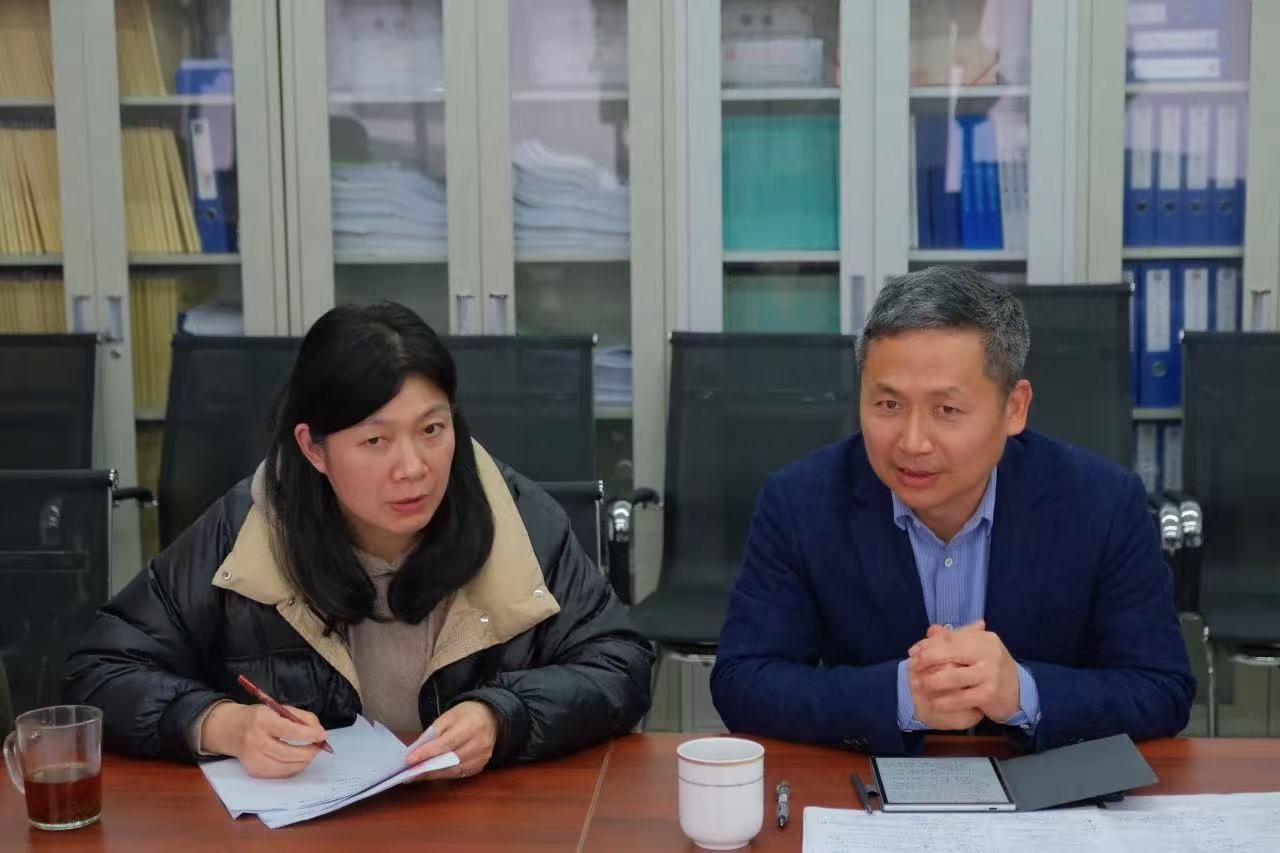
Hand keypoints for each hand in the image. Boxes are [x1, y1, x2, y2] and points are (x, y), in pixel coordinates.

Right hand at [202, 702, 326, 778]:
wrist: (231, 729)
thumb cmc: (260, 717)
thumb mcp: (279, 709)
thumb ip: (302, 718)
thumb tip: (320, 733)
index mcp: (262, 720)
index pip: (288, 730)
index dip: (309, 734)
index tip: (322, 735)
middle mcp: (255, 741)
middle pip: (288, 753)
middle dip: (309, 752)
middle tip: (319, 747)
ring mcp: (253, 758)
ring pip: (285, 767)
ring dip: (303, 762)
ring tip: (310, 753)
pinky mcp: (253, 770)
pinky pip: (280, 774)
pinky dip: (293, 768)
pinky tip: (297, 760)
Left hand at [405, 701, 499, 780]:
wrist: (492, 718)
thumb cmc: (467, 715)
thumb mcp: (450, 715)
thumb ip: (433, 732)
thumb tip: (416, 750)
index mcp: (471, 726)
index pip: (446, 743)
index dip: (427, 752)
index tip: (410, 760)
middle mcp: (479, 743)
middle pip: (450, 759)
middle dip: (427, 767)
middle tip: (409, 772)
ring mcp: (482, 756)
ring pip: (454, 770)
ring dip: (433, 774)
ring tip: (416, 774)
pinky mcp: (482, 765)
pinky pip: (460, 774)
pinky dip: (444, 774)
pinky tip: (432, 774)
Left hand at [908, 627, 983, 729]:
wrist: (1018, 692)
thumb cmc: (989, 667)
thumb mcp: (975, 649)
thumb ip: (954, 639)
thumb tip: (931, 630)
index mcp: (984, 639)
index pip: (951, 638)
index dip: (929, 645)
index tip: (913, 652)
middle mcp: (989, 653)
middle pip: (950, 653)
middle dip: (926, 660)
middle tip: (911, 667)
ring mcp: (991, 674)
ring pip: (953, 676)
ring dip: (931, 682)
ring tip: (917, 685)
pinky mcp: (990, 695)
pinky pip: (961, 698)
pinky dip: (944, 702)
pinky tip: (933, 703)